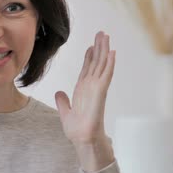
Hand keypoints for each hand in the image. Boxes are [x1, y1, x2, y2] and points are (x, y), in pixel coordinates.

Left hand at [55, 31, 115, 171]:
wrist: (82, 139)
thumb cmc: (77, 130)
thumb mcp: (65, 112)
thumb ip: (63, 101)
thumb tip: (59, 92)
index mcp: (83, 89)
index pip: (88, 68)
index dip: (90, 56)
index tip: (92, 44)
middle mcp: (91, 86)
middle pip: (97, 62)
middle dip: (99, 47)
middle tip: (102, 33)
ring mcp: (97, 88)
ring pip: (102, 64)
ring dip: (105, 50)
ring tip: (107, 36)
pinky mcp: (101, 92)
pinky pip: (106, 75)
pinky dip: (110, 63)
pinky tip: (113, 53)